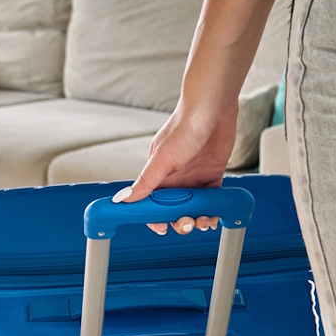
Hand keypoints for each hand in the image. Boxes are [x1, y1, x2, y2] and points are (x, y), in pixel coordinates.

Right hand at [113, 97, 237, 234]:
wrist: (213, 108)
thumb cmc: (184, 126)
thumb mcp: (162, 158)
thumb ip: (145, 182)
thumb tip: (122, 200)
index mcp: (157, 173)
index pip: (150, 202)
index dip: (154, 217)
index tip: (160, 228)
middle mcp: (174, 177)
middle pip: (173, 209)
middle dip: (178, 221)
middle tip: (185, 224)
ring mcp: (193, 177)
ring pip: (192, 207)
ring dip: (196, 218)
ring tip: (202, 221)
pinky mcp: (212, 174)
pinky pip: (211, 199)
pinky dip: (211, 209)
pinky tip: (213, 216)